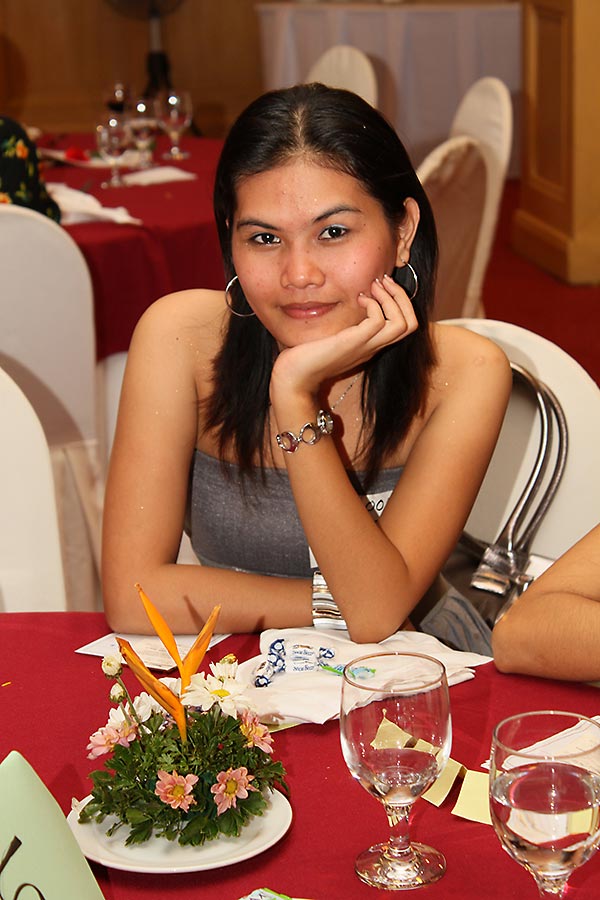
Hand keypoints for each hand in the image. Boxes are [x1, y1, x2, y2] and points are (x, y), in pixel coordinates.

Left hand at [271, 274, 418, 401]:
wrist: (294, 378)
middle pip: (411, 324)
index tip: (381, 286)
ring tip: (373, 286)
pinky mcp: (353, 343)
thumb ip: (343, 324)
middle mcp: (373, 347)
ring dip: (391, 298)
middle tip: (383, 281)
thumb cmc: (307, 357)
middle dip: (401, 296)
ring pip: (402, 323)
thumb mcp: (332, 336)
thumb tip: (345, 303)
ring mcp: (365, 346)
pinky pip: (378, 322)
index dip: (400, 302)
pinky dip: (373, 305)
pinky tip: (358, 299)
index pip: (404, 325)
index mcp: (370, 345)